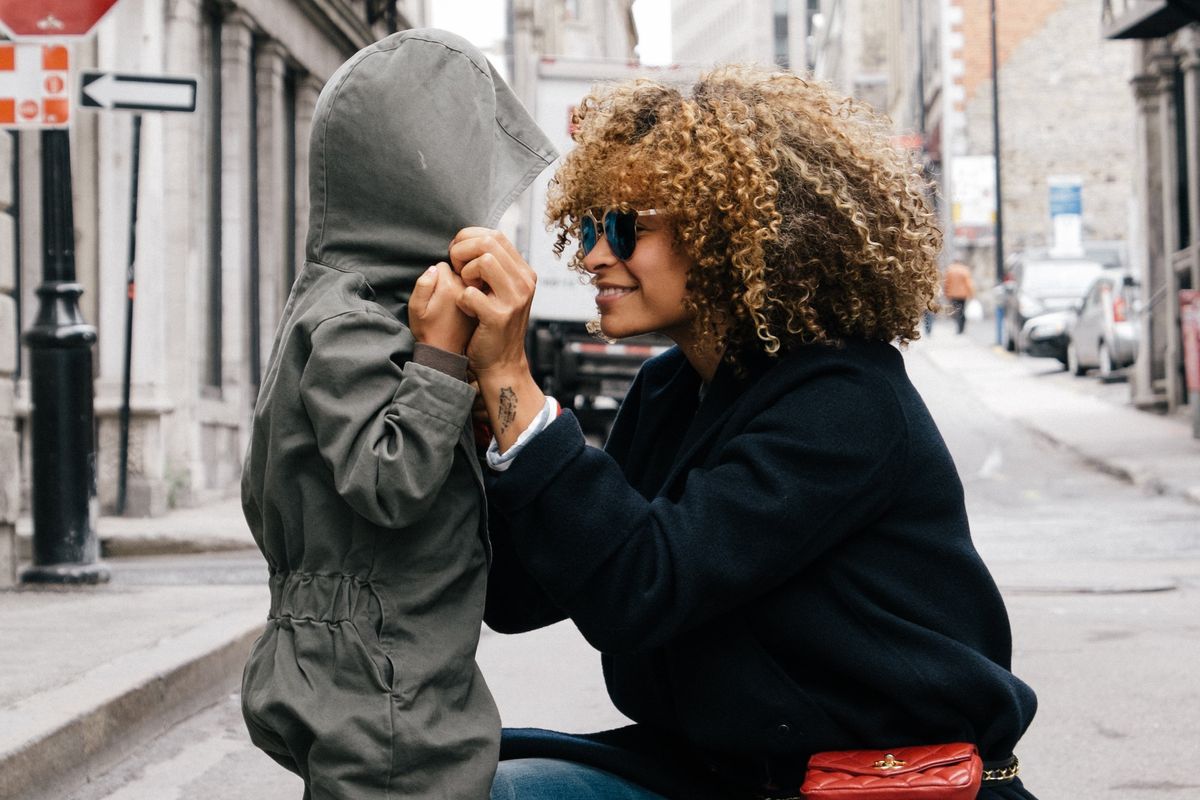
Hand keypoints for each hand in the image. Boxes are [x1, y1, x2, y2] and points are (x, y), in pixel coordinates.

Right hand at [408, 262, 474, 353]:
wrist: (446, 353)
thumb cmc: (427, 330)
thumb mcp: (416, 308)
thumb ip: (423, 284)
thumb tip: (434, 268)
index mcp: (448, 285)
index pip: (442, 265)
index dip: (435, 277)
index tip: (434, 294)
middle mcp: (465, 287)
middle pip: (458, 270)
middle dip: (449, 279)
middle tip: (443, 300)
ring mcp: (477, 295)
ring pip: (468, 279)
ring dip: (461, 287)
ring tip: (453, 306)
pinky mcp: (484, 304)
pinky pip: (477, 290)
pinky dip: (472, 295)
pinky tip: (465, 309)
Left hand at [449, 228, 544, 450]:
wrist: (501, 363)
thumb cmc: (492, 324)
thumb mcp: (501, 290)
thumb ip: (493, 266)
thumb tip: (471, 239)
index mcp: (524, 272)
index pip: (495, 235)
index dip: (468, 239)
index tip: (459, 258)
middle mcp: (525, 282)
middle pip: (488, 242)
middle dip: (462, 252)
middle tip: (457, 272)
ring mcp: (515, 299)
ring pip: (483, 260)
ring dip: (464, 273)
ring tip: (465, 288)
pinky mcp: (499, 317)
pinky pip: (470, 293)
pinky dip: (461, 300)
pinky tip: (468, 310)